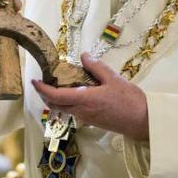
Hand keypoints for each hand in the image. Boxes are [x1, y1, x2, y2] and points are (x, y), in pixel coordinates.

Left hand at [31, 53, 148, 140]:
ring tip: (59, 83)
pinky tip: (75, 91)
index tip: (34, 80)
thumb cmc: (129, 100)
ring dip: (56, 98)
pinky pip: (73, 111)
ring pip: (63, 109)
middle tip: (44, 80)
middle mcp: (81, 111)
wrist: (143, 122)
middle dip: (45, 94)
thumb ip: (96, 67)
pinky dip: (68, 102)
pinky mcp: (92, 121)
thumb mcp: (113, 78)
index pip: (55, 96)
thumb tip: (83, 56)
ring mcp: (86, 118)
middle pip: (55, 105)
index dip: (42, 89)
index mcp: (84, 100)